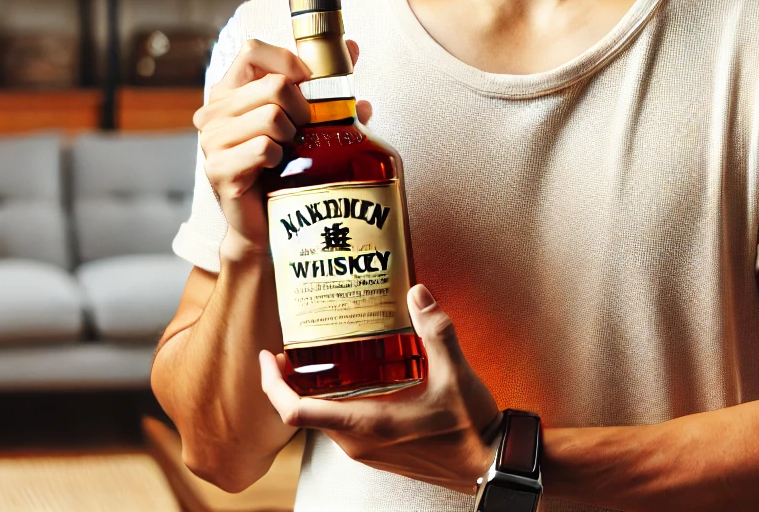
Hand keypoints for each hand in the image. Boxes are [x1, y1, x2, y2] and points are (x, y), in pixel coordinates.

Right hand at [192, 39, 365, 259]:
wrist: (268, 224)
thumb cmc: (287, 166)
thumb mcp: (306, 117)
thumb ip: (325, 83)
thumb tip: (352, 46)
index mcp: (229, 91)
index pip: (253, 49)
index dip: (289, 61)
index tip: (308, 83)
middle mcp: (213, 112)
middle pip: (274, 85)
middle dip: (302, 108)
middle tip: (303, 130)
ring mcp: (211, 141)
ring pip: (272, 116)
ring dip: (293, 136)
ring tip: (289, 152)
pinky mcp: (219, 169)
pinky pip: (263, 148)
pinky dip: (281, 158)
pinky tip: (278, 170)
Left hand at [259, 284, 501, 493]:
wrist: (490, 465)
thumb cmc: (471, 429)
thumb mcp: (455, 373)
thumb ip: (435, 329)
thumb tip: (416, 294)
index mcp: (367, 423)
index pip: (297, 411)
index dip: (273, 384)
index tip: (268, 357)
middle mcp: (359, 443)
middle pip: (302, 414)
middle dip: (288, 382)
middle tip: (289, 350)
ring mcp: (366, 452)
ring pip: (321, 422)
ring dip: (310, 393)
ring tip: (316, 360)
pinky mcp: (377, 453)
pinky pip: (340, 427)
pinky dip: (332, 403)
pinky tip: (350, 381)